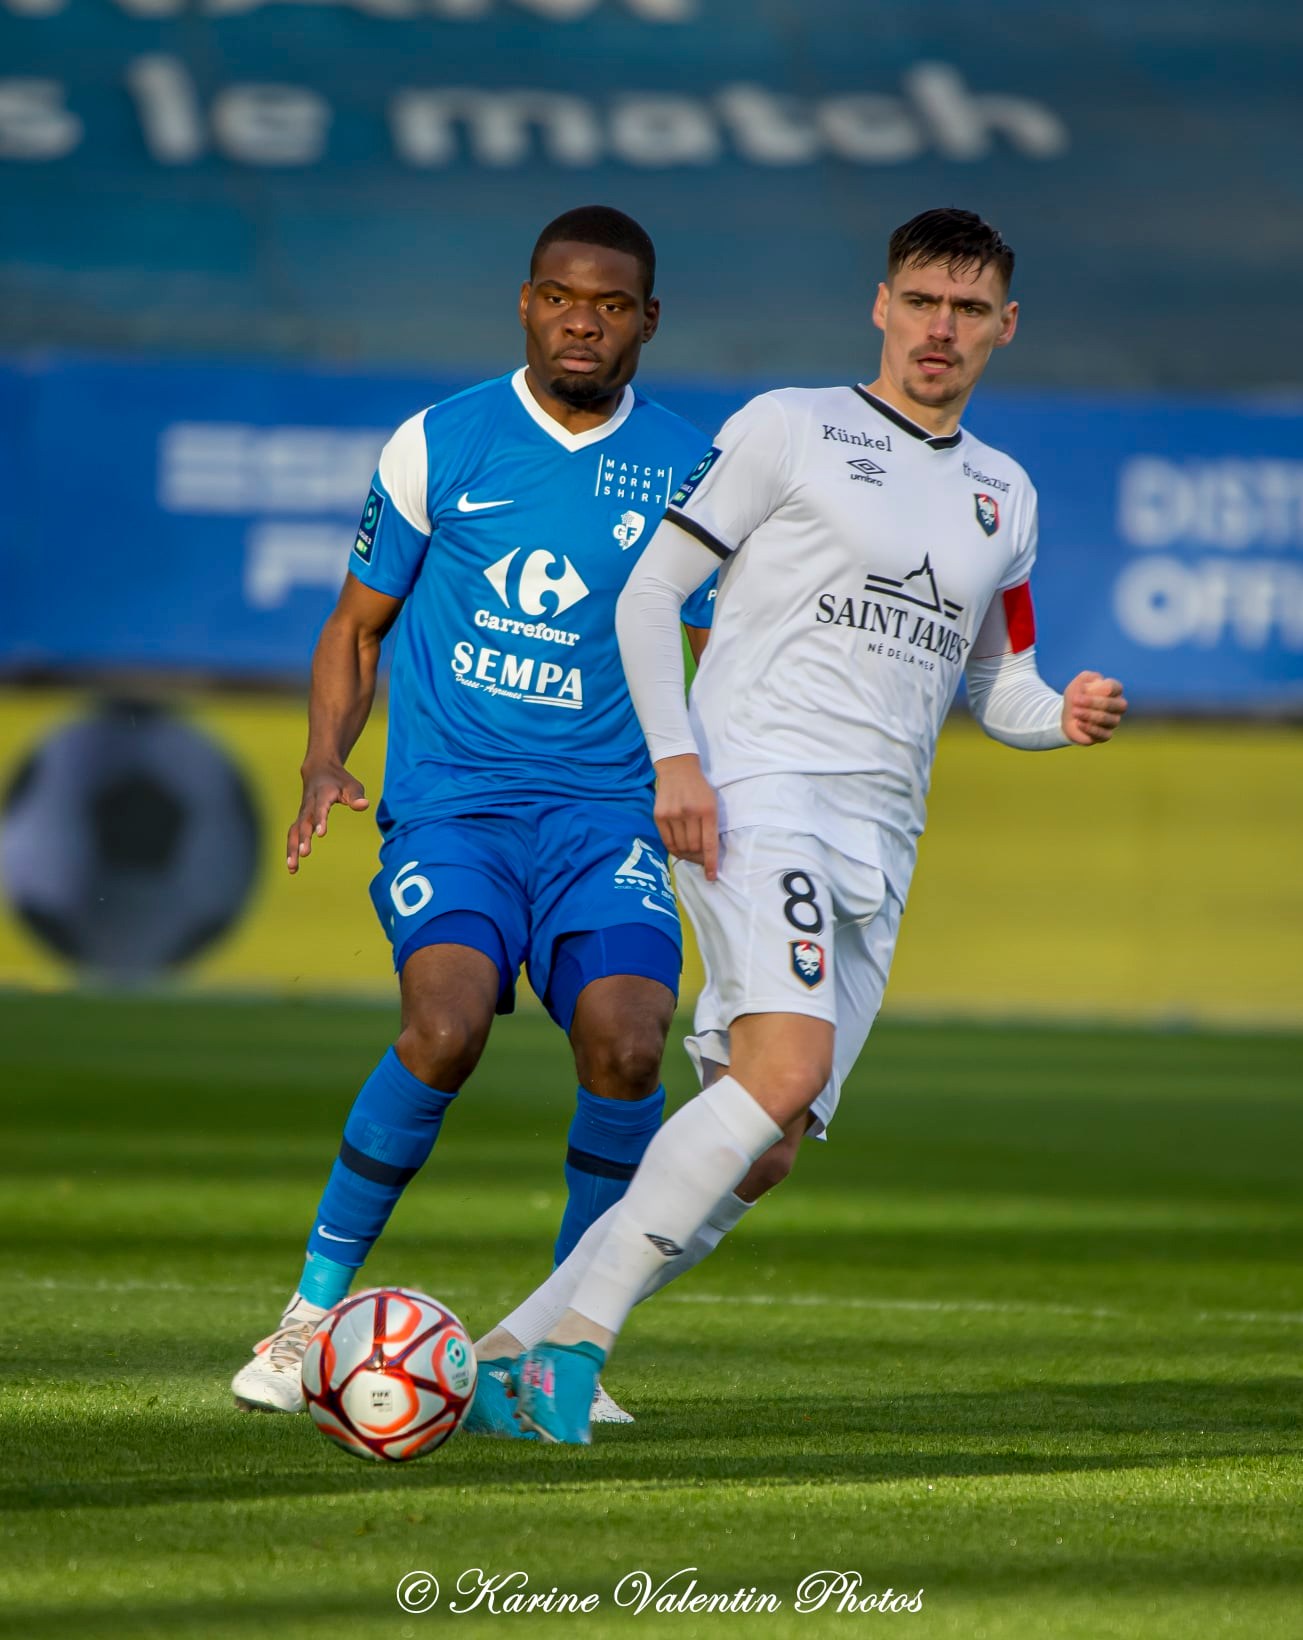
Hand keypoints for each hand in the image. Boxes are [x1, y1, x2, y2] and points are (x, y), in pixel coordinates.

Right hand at [287, 761, 368, 872]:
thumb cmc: (339, 781)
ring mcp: (303, 813)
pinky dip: (291, 850)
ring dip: (292, 849)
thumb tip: (364, 805)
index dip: (320, 819)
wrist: (318, 770)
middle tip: (305, 853)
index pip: (320, 807)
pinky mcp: (300, 820)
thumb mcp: (352, 785)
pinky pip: (293, 835)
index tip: (321, 833)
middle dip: (303, 838)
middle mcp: (309, 805)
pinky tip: (293, 868)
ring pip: (294, 831)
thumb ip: (356, 796)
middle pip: (304, 822)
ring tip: (292, 868)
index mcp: (322, 795)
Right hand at [653, 753, 718, 881]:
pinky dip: (674, 848)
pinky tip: (678, 846)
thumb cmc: (699, 789)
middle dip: (698, 857)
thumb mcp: (712, 803)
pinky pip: (667, 841)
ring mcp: (673, 814)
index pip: (709, 844)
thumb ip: (710, 826)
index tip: (711, 877)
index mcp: (708, 811)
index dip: (711, 863)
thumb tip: (707, 854)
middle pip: (694, 848)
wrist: (678, 769)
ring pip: (680, 846)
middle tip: (699, 856)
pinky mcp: (659, 815)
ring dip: (686, 853)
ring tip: (688, 849)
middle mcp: (689, 813)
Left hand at [1062, 671, 1127, 744]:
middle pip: (1112, 704)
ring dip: (1088, 715)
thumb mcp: (1077, 684)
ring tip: (1074, 712)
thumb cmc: (1076, 697)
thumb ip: (1086, 677)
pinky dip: (1089, 728)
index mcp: (1114, 691)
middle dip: (1092, 702)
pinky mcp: (1106, 735)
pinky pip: (1103, 734)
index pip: (1114, 688)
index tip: (1081, 689)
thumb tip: (1097, 679)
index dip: (1099, 689)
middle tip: (1075, 700)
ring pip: (1106, 719)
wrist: (1068, 716)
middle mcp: (1118, 707)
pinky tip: (1078, 723)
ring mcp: (1113, 722)